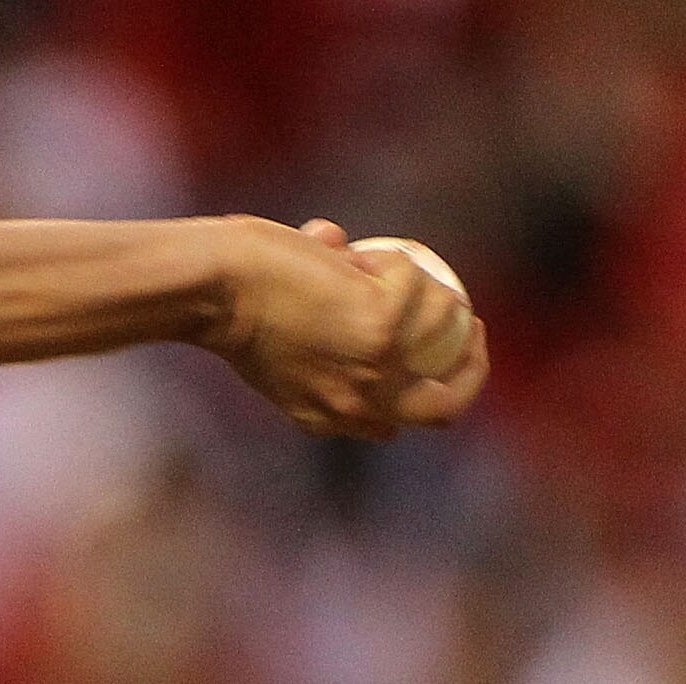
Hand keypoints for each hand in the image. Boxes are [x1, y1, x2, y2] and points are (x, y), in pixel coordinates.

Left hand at [204, 216, 486, 439]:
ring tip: (376, 267)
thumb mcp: (276, 343)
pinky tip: (354, 256)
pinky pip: (417, 284)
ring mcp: (374, 369)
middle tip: (470, 324)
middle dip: (473, 368)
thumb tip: (356, 270)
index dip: (419, 389)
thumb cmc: (231, 305)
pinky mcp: (383, 327)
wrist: (214, 288)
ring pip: (446, 330)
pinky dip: (393, 261)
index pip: (393, 423)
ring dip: (425, 287)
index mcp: (324, 417)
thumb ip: (318, 334)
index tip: (428, 353)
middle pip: (446, 408)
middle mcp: (354, 405)